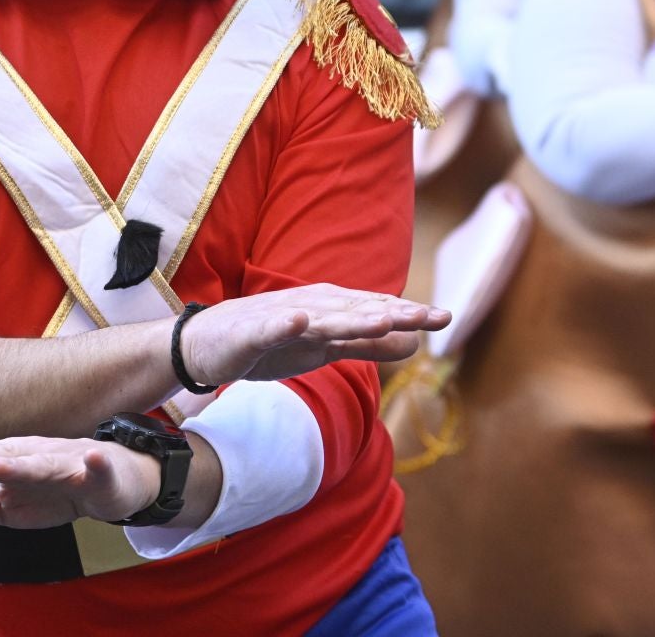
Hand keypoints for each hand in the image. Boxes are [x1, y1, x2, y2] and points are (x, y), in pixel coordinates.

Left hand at [0, 436, 163, 539]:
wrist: (107, 476)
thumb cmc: (45, 487)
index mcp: (5, 463)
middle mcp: (31, 459)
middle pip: (1, 460)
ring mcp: (65, 466)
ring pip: (42, 467)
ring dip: (22, 465)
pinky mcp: (98, 477)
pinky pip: (98, 472)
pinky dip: (95, 466)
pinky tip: (92, 460)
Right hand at [177, 283, 450, 387]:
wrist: (208, 343)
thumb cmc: (271, 342)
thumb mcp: (326, 348)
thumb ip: (369, 345)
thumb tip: (415, 344)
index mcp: (331, 310)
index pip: (377, 310)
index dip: (410, 315)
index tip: (446, 318)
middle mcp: (312, 307)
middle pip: (358, 311)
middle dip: (395, 313)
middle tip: (432, 316)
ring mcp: (281, 317)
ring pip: (322, 318)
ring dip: (351, 317)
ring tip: (383, 317)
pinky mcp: (252, 332)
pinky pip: (270, 328)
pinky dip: (284, 323)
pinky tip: (298, 320)